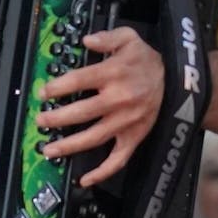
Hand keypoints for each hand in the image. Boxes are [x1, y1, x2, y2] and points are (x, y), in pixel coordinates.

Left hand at [36, 27, 163, 187]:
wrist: (177, 82)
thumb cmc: (147, 60)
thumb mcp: (130, 39)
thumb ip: (107, 37)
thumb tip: (86, 40)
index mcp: (115, 73)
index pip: (80, 81)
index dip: (58, 87)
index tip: (43, 92)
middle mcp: (119, 99)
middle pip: (82, 112)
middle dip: (57, 118)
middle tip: (40, 121)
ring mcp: (126, 122)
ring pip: (94, 137)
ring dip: (69, 145)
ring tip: (48, 149)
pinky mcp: (134, 137)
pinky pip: (118, 159)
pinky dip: (102, 172)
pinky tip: (84, 179)